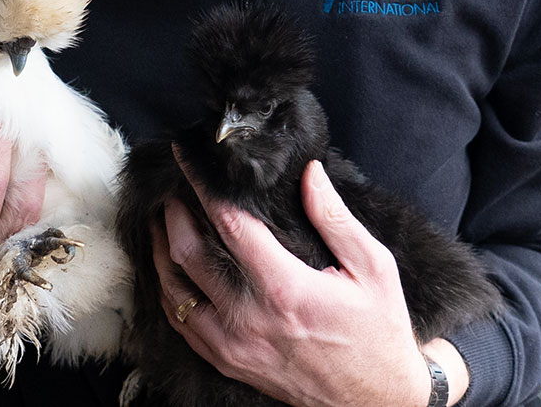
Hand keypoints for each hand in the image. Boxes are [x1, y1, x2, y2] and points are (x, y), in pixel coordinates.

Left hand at [152, 156, 468, 406]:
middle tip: (174, 189)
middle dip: (174, 214)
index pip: (229, 224)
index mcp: (286, 289)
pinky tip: (171, 271)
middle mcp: (251, 319)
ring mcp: (235, 346)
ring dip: (161, 252)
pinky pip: (182, 324)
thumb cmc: (379, 333)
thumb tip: (310, 173)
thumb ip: (336, 218)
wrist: (377, 400)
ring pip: (174, 292)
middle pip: (188, 255)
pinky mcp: (229, 364)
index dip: (202, 186)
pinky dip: (169, 292)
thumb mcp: (373, 268)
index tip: (188, 159)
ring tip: (163, 223)